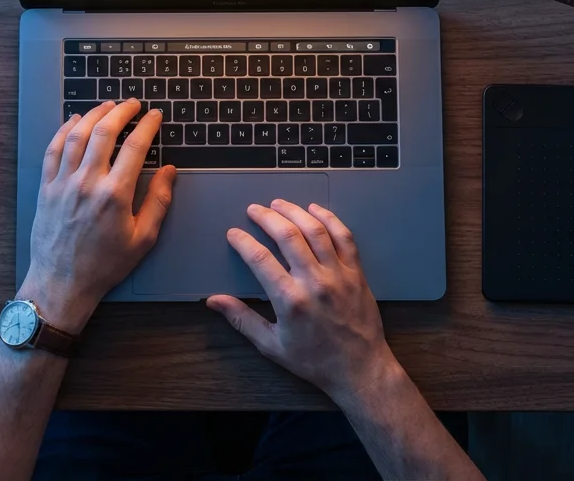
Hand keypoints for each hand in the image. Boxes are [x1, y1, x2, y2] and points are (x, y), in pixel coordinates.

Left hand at [22, 99, 175, 330]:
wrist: (62, 282)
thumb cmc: (105, 265)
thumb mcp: (143, 239)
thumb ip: (158, 201)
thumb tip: (170, 171)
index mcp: (115, 195)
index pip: (135, 146)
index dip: (147, 125)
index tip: (155, 115)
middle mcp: (87, 183)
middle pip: (104, 132)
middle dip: (121, 111)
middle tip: (132, 103)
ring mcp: (62, 183)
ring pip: (77, 135)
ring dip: (93, 115)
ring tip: (107, 105)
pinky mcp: (46, 188)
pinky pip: (53, 150)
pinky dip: (63, 130)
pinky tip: (73, 121)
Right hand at [206, 200, 397, 402]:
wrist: (359, 369)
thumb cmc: (314, 361)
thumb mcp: (272, 345)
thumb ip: (242, 319)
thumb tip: (214, 301)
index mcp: (290, 300)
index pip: (260, 259)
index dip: (243, 242)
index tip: (234, 234)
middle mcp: (314, 282)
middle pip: (288, 236)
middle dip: (267, 218)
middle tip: (254, 210)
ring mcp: (338, 274)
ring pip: (315, 231)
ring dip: (295, 212)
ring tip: (279, 204)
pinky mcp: (356, 273)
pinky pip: (344, 237)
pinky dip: (329, 219)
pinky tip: (315, 210)